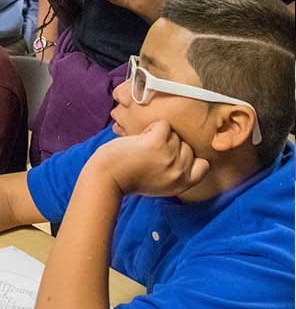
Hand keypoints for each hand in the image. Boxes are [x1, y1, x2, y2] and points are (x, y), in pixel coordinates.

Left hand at [95, 120, 209, 196]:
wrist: (106, 177)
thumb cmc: (128, 177)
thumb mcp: (161, 184)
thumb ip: (176, 174)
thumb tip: (191, 155)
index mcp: (183, 184)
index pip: (203, 165)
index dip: (190, 158)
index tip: (172, 157)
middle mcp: (179, 171)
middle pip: (186, 145)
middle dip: (168, 145)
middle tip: (148, 155)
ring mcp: (169, 156)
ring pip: (174, 133)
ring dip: (157, 136)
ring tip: (141, 148)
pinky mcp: (156, 142)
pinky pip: (162, 124)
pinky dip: (150, 127)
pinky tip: (139, 140)